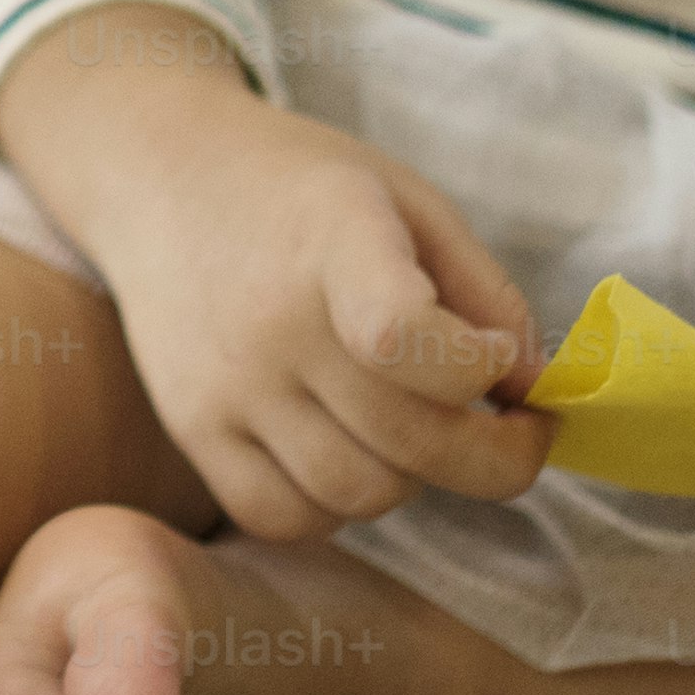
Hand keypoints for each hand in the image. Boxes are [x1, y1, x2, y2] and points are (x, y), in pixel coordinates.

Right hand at [0, 9, 546, 542]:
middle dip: (495, 455)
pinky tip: (351, 450)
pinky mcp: (192, 429)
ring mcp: (227, 385)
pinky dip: (336, 505)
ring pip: (359, 493)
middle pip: (410, 442)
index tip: (495, 358)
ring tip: (415, 426)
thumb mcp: (407, 200)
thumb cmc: (301, 188)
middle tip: (514, 428)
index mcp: (333, 240)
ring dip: (415, 478)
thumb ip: (486, 290)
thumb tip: (534, 388)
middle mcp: (271, 321)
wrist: (159, 177)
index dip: (477, 369)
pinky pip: (284, 517)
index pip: (402, 337)